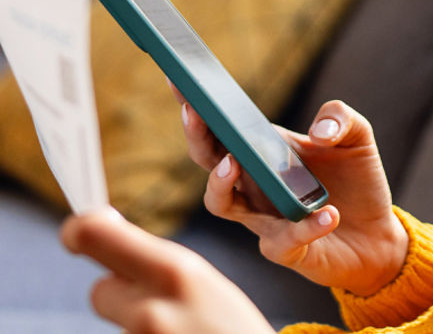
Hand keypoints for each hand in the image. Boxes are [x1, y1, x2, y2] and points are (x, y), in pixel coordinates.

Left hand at [61, 208, 273, 333]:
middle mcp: (150, 309)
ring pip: (120, 326)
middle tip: (159, 306)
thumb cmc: (234, 331)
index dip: (79, 230)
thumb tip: (95, 227)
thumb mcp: (204, 284)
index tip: (81, 234)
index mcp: (174, 271)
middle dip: (121, 296)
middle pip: (100, 291)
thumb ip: (156, 263)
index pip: (92, 235)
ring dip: (140, 330)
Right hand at [178, 92, 407, 295]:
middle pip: (209, 161)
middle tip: (196, 113)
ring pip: (222, 204)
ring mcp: (265, 218)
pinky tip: (328, 213)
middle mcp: (254, 185)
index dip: (200, 106)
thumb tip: (318, 132)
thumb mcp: (357, 137)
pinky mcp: (287, 249)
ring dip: (220, 184)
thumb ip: (341, 118)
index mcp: (265, 152)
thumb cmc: (357, 180)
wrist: (378, 233)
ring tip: (234, 163)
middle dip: (197, 136)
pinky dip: (305, 227)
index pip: (223, 128)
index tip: (180, 78)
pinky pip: (284, 240)